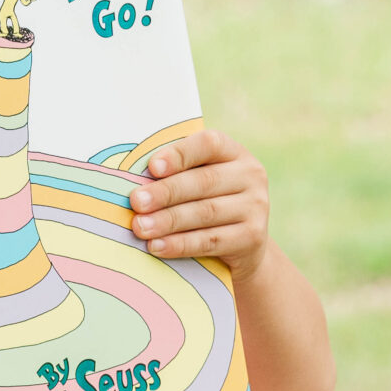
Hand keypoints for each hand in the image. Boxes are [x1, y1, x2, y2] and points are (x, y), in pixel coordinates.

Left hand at [129, 130, 268, 278]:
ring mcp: (256, 207)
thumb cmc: (207, 202)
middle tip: (136, 202)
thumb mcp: (199, 180)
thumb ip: (176, 173)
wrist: (244, 246)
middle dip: (165, 192)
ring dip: (168, 221)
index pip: (209, 144)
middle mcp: (251, 175)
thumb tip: (133, 179)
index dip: (179, 154)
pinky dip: (180, 244)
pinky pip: (210, 240)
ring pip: (205, 212)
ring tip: (140, 227)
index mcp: (235, 152)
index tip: (152, 168)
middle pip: (204, 181)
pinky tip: (157, 246)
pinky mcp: (252, 237)